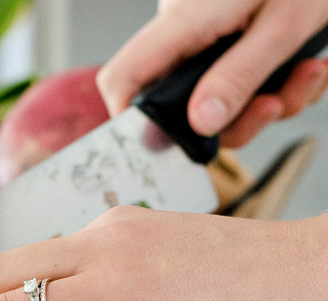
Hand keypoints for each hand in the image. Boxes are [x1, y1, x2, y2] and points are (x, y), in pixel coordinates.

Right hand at [96, 0, 327, 146]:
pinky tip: (304, 65)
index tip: (164, 146)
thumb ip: (240, 75)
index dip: (129, 120)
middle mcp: (183, 33)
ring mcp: (204, 38)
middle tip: (275, 105)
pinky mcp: (227, 41)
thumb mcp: (283, 24)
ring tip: (308, 74)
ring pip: (216, 101)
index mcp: (183, 21)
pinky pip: (238, 83)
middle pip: (179, 104)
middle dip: (237, 120)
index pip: (123, 78)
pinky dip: (278, 85)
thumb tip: (201, 123)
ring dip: (269, 102)